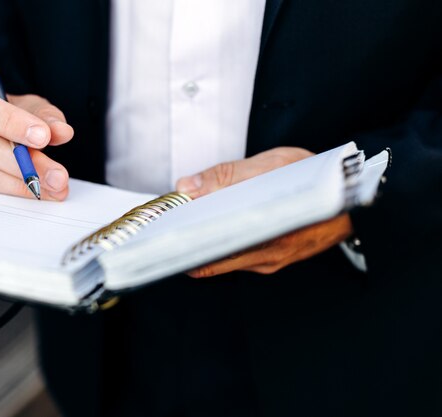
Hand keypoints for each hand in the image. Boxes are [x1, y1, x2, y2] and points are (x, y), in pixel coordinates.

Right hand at [0, 83, 73, 199]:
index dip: (12, 123)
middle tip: (57, 176)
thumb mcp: (26, 107)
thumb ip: (44, 116)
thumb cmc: (4, 117)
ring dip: (21, 186)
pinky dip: (6, 200)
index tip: (43, 136)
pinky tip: (30, 200)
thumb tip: (62, 132)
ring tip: (53, 189)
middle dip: (25, 163)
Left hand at [175, 147, 353, 276]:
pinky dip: (217, 243)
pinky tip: (207, 226)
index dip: (184, 242)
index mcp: (271, 233)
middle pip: (213, 258)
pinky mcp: (269, 260)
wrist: (353, 197)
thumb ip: (229, 175)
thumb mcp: (276, 164)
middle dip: (185, 244)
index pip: (214, 248)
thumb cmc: (318, 179)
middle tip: (163, 229)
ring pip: (223, 258)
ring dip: (200, 243)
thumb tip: (187, 187)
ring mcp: (269, 261)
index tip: (161, 232)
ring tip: (180, 224)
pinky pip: (235, 256)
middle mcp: (269, 255)